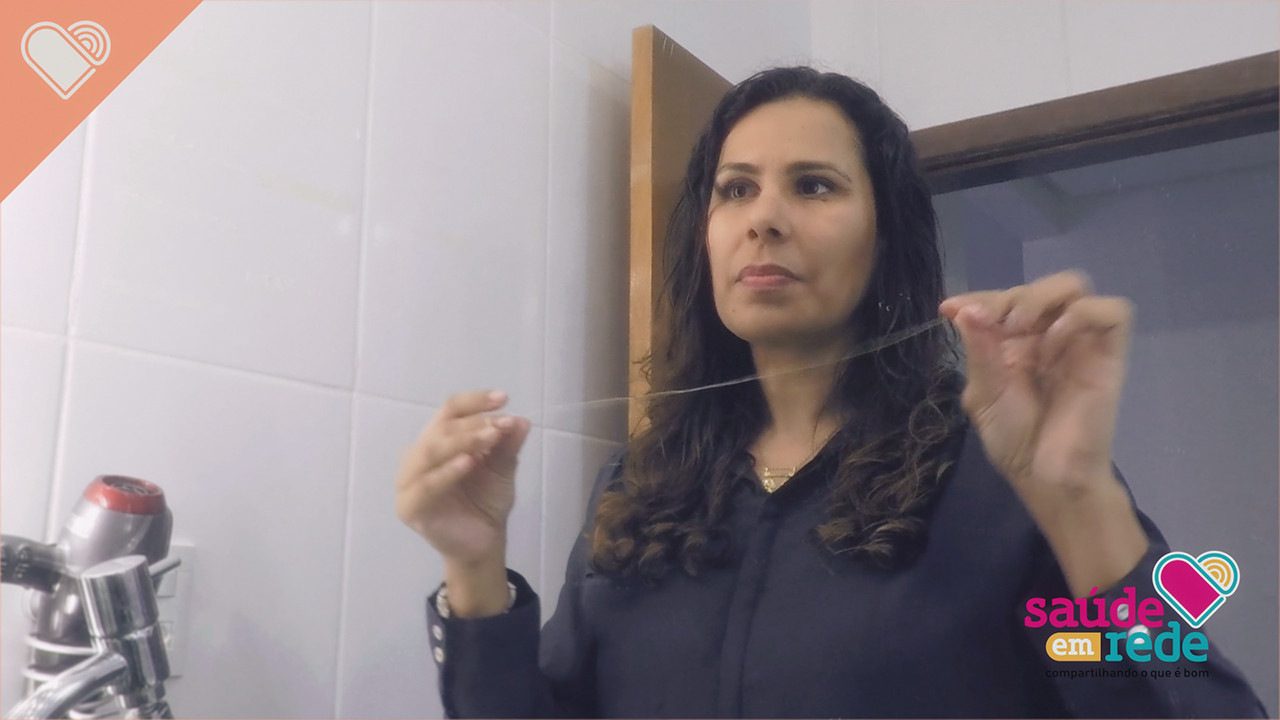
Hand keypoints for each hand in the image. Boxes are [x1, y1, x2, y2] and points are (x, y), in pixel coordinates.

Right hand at [395, 390, 531, 565]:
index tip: (503, 397)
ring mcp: (409, 481)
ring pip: (430, 451)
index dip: (475, 401)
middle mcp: (417, 455)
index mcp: (436, 440)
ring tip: (490, 437)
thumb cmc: (486, 501)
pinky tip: (468, 463)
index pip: (450, 411)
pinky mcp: (409, 507)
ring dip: (462, 441)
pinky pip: (426, 485)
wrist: (483, 542)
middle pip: (440, 429)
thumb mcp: (502, 468)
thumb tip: (522, 420)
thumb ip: (506, 445)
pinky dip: (447, 472)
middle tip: (502, 425)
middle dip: (473, 424)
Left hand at [939, 271, 1133, 523]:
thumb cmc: (1015, 440)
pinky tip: (1054, 342)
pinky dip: (1080, 315)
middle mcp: (1049, 335)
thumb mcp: (985, 395)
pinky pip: (1112, 312)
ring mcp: (1081, 342)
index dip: (979, 298)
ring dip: (1040, 297)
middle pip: (1039, 286)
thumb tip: (963, 311)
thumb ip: (980, 352)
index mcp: (1018, 342)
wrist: (1047, 476)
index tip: (949, 309)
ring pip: (1074, 286)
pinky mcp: (1109, 354)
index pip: (1004, 301)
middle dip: (1010, 297)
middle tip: (993, 322)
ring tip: (1019, 329)